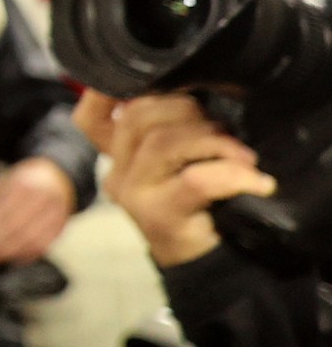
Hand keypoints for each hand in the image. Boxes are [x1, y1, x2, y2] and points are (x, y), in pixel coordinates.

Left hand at [0, 155, 76, 264]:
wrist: (56, 178)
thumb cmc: (25, 182)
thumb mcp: (4, 183)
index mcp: (25, 185)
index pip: (2, 212)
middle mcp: (42, 200)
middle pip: (16, 228)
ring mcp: (54, 214)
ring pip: (30, 240)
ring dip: (8, 253)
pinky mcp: (61, 227)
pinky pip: (43, 246)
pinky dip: (25, 255)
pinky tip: (11, 257)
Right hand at [77, 90, 275, 266]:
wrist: (211, 266)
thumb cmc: (202, 209)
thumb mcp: (179, 168)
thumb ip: (171, 135)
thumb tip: (194, 93)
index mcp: (118, 160)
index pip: (91, 119)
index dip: (105, 92)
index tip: (144, 80)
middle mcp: (117, 175)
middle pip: (139, 118)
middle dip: (188, 111)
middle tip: (224, 130)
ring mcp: (134, 196)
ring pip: (165, 143)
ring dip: (216, 142)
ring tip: (245, 157)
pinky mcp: (160, 215)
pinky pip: (196, 178)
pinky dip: (234, 174)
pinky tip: (256, 181)